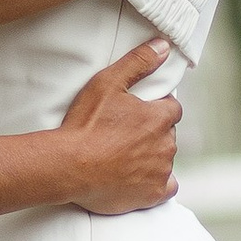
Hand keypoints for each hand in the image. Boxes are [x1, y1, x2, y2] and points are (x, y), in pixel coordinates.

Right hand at [54, 46, 180, 215]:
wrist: (68, 166)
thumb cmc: (85, 124)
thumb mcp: (108, 83)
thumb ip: (138, 62)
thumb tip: (164, 46)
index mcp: (159, 118)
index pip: (172, 109)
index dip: (157, 109)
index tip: (139, 113)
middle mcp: (166, 145)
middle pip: (168, 135)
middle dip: (153, 133)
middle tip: (126, 135)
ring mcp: (160, 172)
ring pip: (165, 160)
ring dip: (153, 157)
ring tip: (125, 156)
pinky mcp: (152, 195)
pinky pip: (167, 188)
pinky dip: (157, 183)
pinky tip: (140, 178)